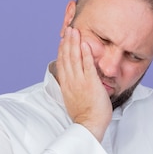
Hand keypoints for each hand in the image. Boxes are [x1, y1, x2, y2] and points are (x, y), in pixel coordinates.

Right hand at [56, 26, 111, 140]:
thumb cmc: (84, 115)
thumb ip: (73, 87)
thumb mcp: (73, 99)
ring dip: (75, 43)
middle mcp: (71, 81)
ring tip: (75, 31)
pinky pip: (87, 66)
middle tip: (69, 29)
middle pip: (67, 57)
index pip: (62, 63)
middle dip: (68, 42)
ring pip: (75, 59)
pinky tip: (86, 44)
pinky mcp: (91, 83)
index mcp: (66, 85)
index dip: (62, 50)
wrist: (88, 125)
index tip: (63, 40)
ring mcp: (80, 82)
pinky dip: (86, 54)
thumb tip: (74, 81)